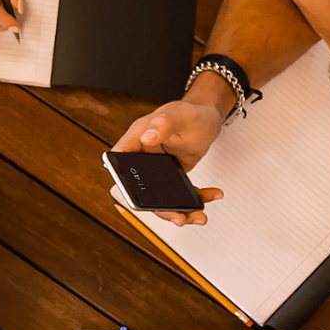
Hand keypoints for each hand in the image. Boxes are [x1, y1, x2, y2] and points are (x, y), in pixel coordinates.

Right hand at [112, 97, 224, 224]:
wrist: (209, 118)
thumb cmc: (193, 112)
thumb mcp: (181, 116)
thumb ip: (163, 124)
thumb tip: (146, 137)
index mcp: (138, 138)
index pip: (119, 160)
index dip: (121, 179)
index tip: (135, 198)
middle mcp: (144, 155)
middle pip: (141, 188)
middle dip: (161, 208)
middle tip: (179, 217)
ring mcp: (157, 168)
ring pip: (160, 197)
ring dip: (180, 210)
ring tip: (199, 215)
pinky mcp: (171, 176)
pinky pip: (178, 194)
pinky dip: (195, 199)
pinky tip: (210, 196)